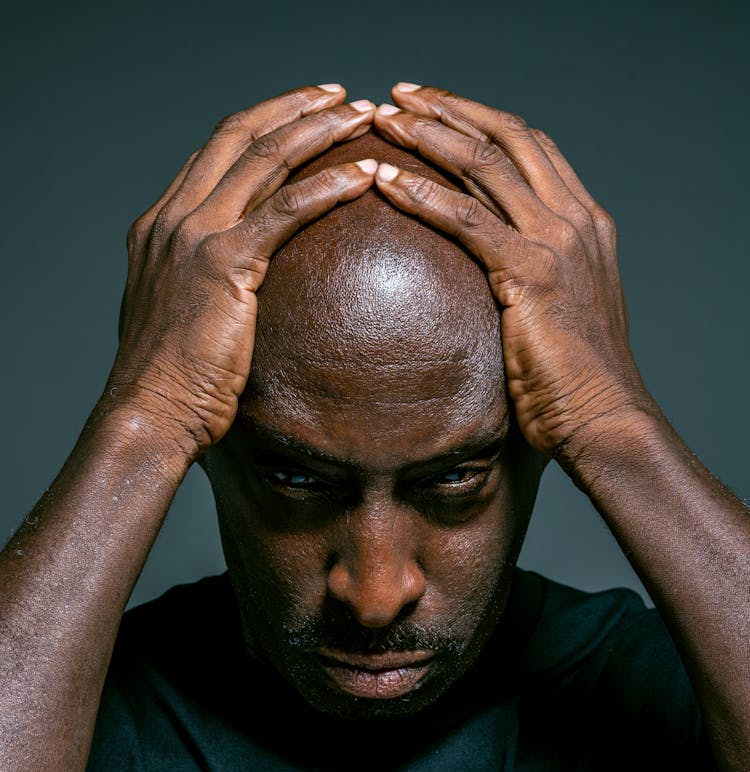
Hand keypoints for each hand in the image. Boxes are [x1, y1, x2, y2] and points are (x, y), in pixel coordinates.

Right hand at [109, 85, 376, 458]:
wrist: (150, 411)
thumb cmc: (169, 382)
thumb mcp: (178, 317)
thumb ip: (198, 287)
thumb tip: (234, 294)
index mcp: (159, 226)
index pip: (214, 153)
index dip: (262, 125)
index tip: (302, 114)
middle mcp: (173, 218)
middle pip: (238, 136)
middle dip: (294, 108)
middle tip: (342, 97)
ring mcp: (194, 235)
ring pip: (265, 159)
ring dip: (319, 130)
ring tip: (363, 117)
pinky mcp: (223, 263)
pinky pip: (288, 210)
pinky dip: (330, 185)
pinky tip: (366, 173)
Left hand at [373, 85, 656, 466]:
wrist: (603, 415)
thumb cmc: (578, 380)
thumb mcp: (564, 312)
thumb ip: (540, 279)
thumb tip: (499, 279)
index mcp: (586, 222)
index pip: (531, 147)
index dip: (481, 121)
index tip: (437, 108)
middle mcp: (575, 219)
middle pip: (507, 139)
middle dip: (449, 109)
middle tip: (399, 96)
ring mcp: (557, 241)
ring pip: (485, 165)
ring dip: (428, 136)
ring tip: (382, 120)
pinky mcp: (531, 271)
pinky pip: (465, 219)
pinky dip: (422, 194)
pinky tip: (385, 181)